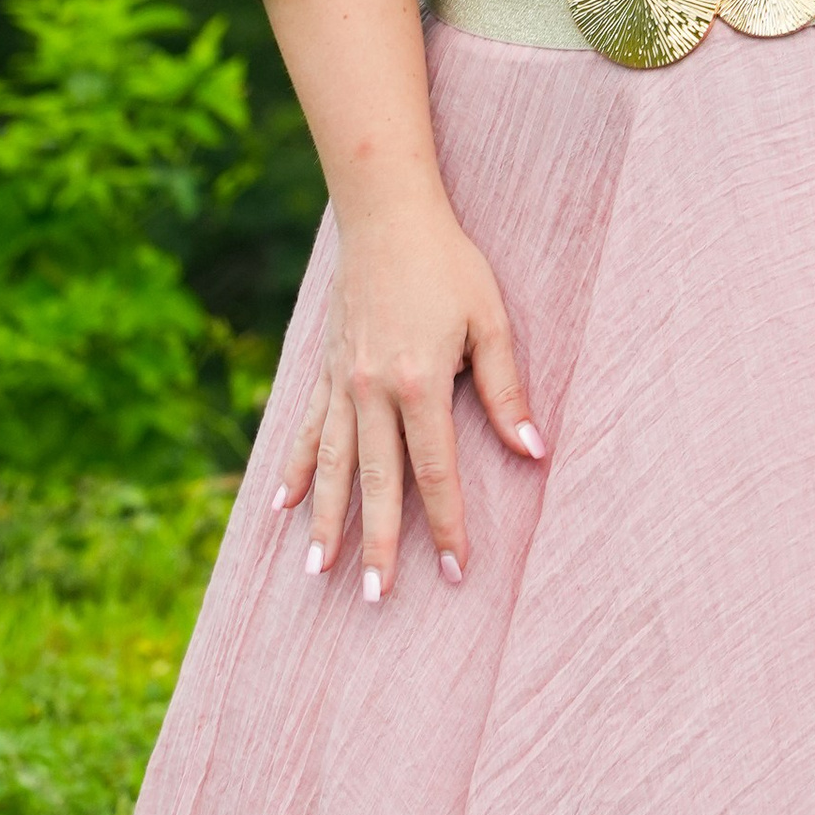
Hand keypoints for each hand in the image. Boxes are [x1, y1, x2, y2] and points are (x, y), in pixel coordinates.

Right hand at [275, 203, 542, 599]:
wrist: (386, 216)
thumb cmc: (449, 264)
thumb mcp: (491, 320)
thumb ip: (506, 390)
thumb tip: (535, 450)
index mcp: (420, 383)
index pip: (435, 472)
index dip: (447, 525)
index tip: (456, 571)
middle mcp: (373, 392)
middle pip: (378, 484)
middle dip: (380, 545)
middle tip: (378, 599)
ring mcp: (342, 384)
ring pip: (332, 467)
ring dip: (326, 522)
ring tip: (319, 573)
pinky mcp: (325, 371)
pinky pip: (307, 431)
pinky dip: (292, 471)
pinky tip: (279, 508)